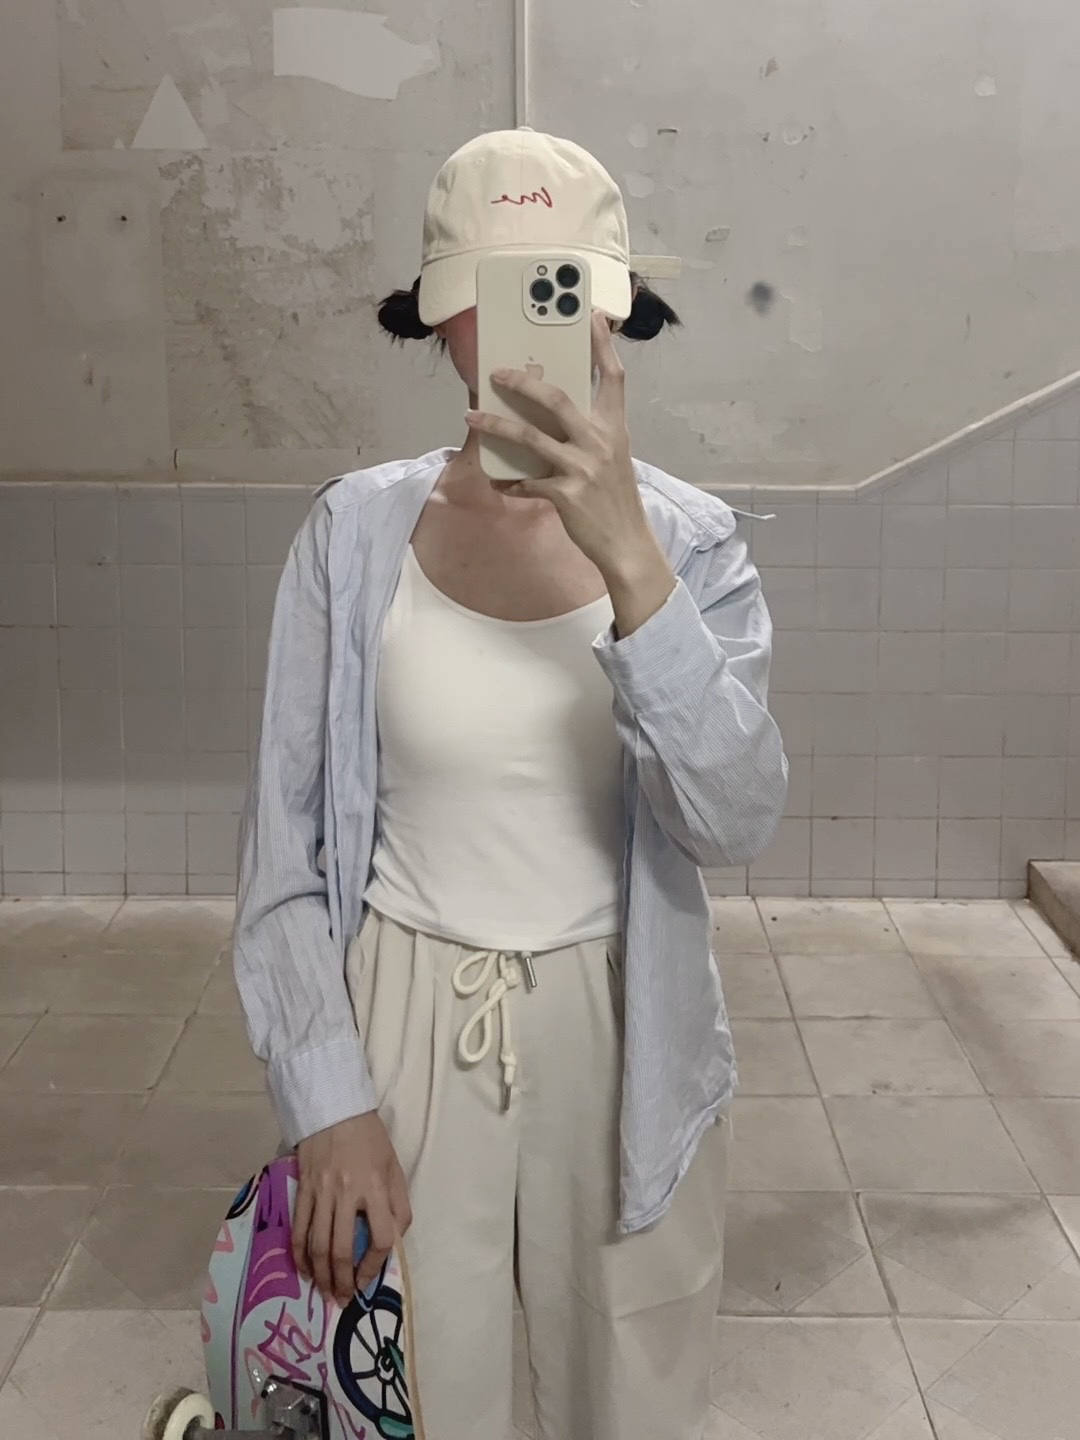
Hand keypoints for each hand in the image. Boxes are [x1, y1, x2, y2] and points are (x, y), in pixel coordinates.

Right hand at [292, 1112, 411, 1304]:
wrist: (334, 1109)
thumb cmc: (369, 1139)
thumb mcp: (394, 1166)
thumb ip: (398, 1203)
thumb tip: (395, 1240)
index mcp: (375, 1186)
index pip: (380, 1237)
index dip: (376, 1266)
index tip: (369, 1280)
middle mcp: (347, 1193)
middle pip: (342, 1249)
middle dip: (342, 1281)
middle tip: (342, 1300)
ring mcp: (321, 1192)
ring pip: (317, 1245)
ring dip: (320, 1275)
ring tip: (324, 1293)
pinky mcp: (302, 1190)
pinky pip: (299, 1229)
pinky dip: (300, 1254)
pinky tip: (304, 1270)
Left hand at [465, 312, 654, 574]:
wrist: (627, 545)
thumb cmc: (615, 500)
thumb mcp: (612, 459)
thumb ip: (589, 434)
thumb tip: (551, 417)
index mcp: (615, 428)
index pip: (613, 377)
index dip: (603, 345)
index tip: (592, 317)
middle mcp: (601, 443)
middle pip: (558, 399)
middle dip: (523, 382)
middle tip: (497, 373)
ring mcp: (583, 469)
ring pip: (531, 437)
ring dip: (496, 425)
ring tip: (472, 417)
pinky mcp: (567, 496)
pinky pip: (527, 482)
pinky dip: (509, 481)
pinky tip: (497, 481)